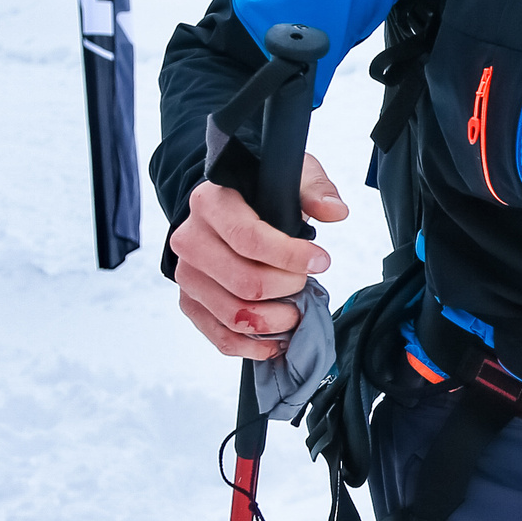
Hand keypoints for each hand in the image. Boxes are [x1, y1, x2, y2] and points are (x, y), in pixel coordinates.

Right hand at [171, 153, 346, 359]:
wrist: (225, 206)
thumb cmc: (259, 191)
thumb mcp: (290, 174)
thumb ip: (314, 189)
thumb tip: (335, 212)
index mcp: (210, 203)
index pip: (249, 238)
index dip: (291, 256)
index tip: (322, 261)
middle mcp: (190, 240)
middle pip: (244, 282)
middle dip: (288, 288)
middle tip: (307, 283)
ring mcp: (186, 275)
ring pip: (234, 315)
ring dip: (276, 321)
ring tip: (296, 311)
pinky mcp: (190, 302)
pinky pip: (220, 336)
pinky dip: (253, 345)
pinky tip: (278, 339)